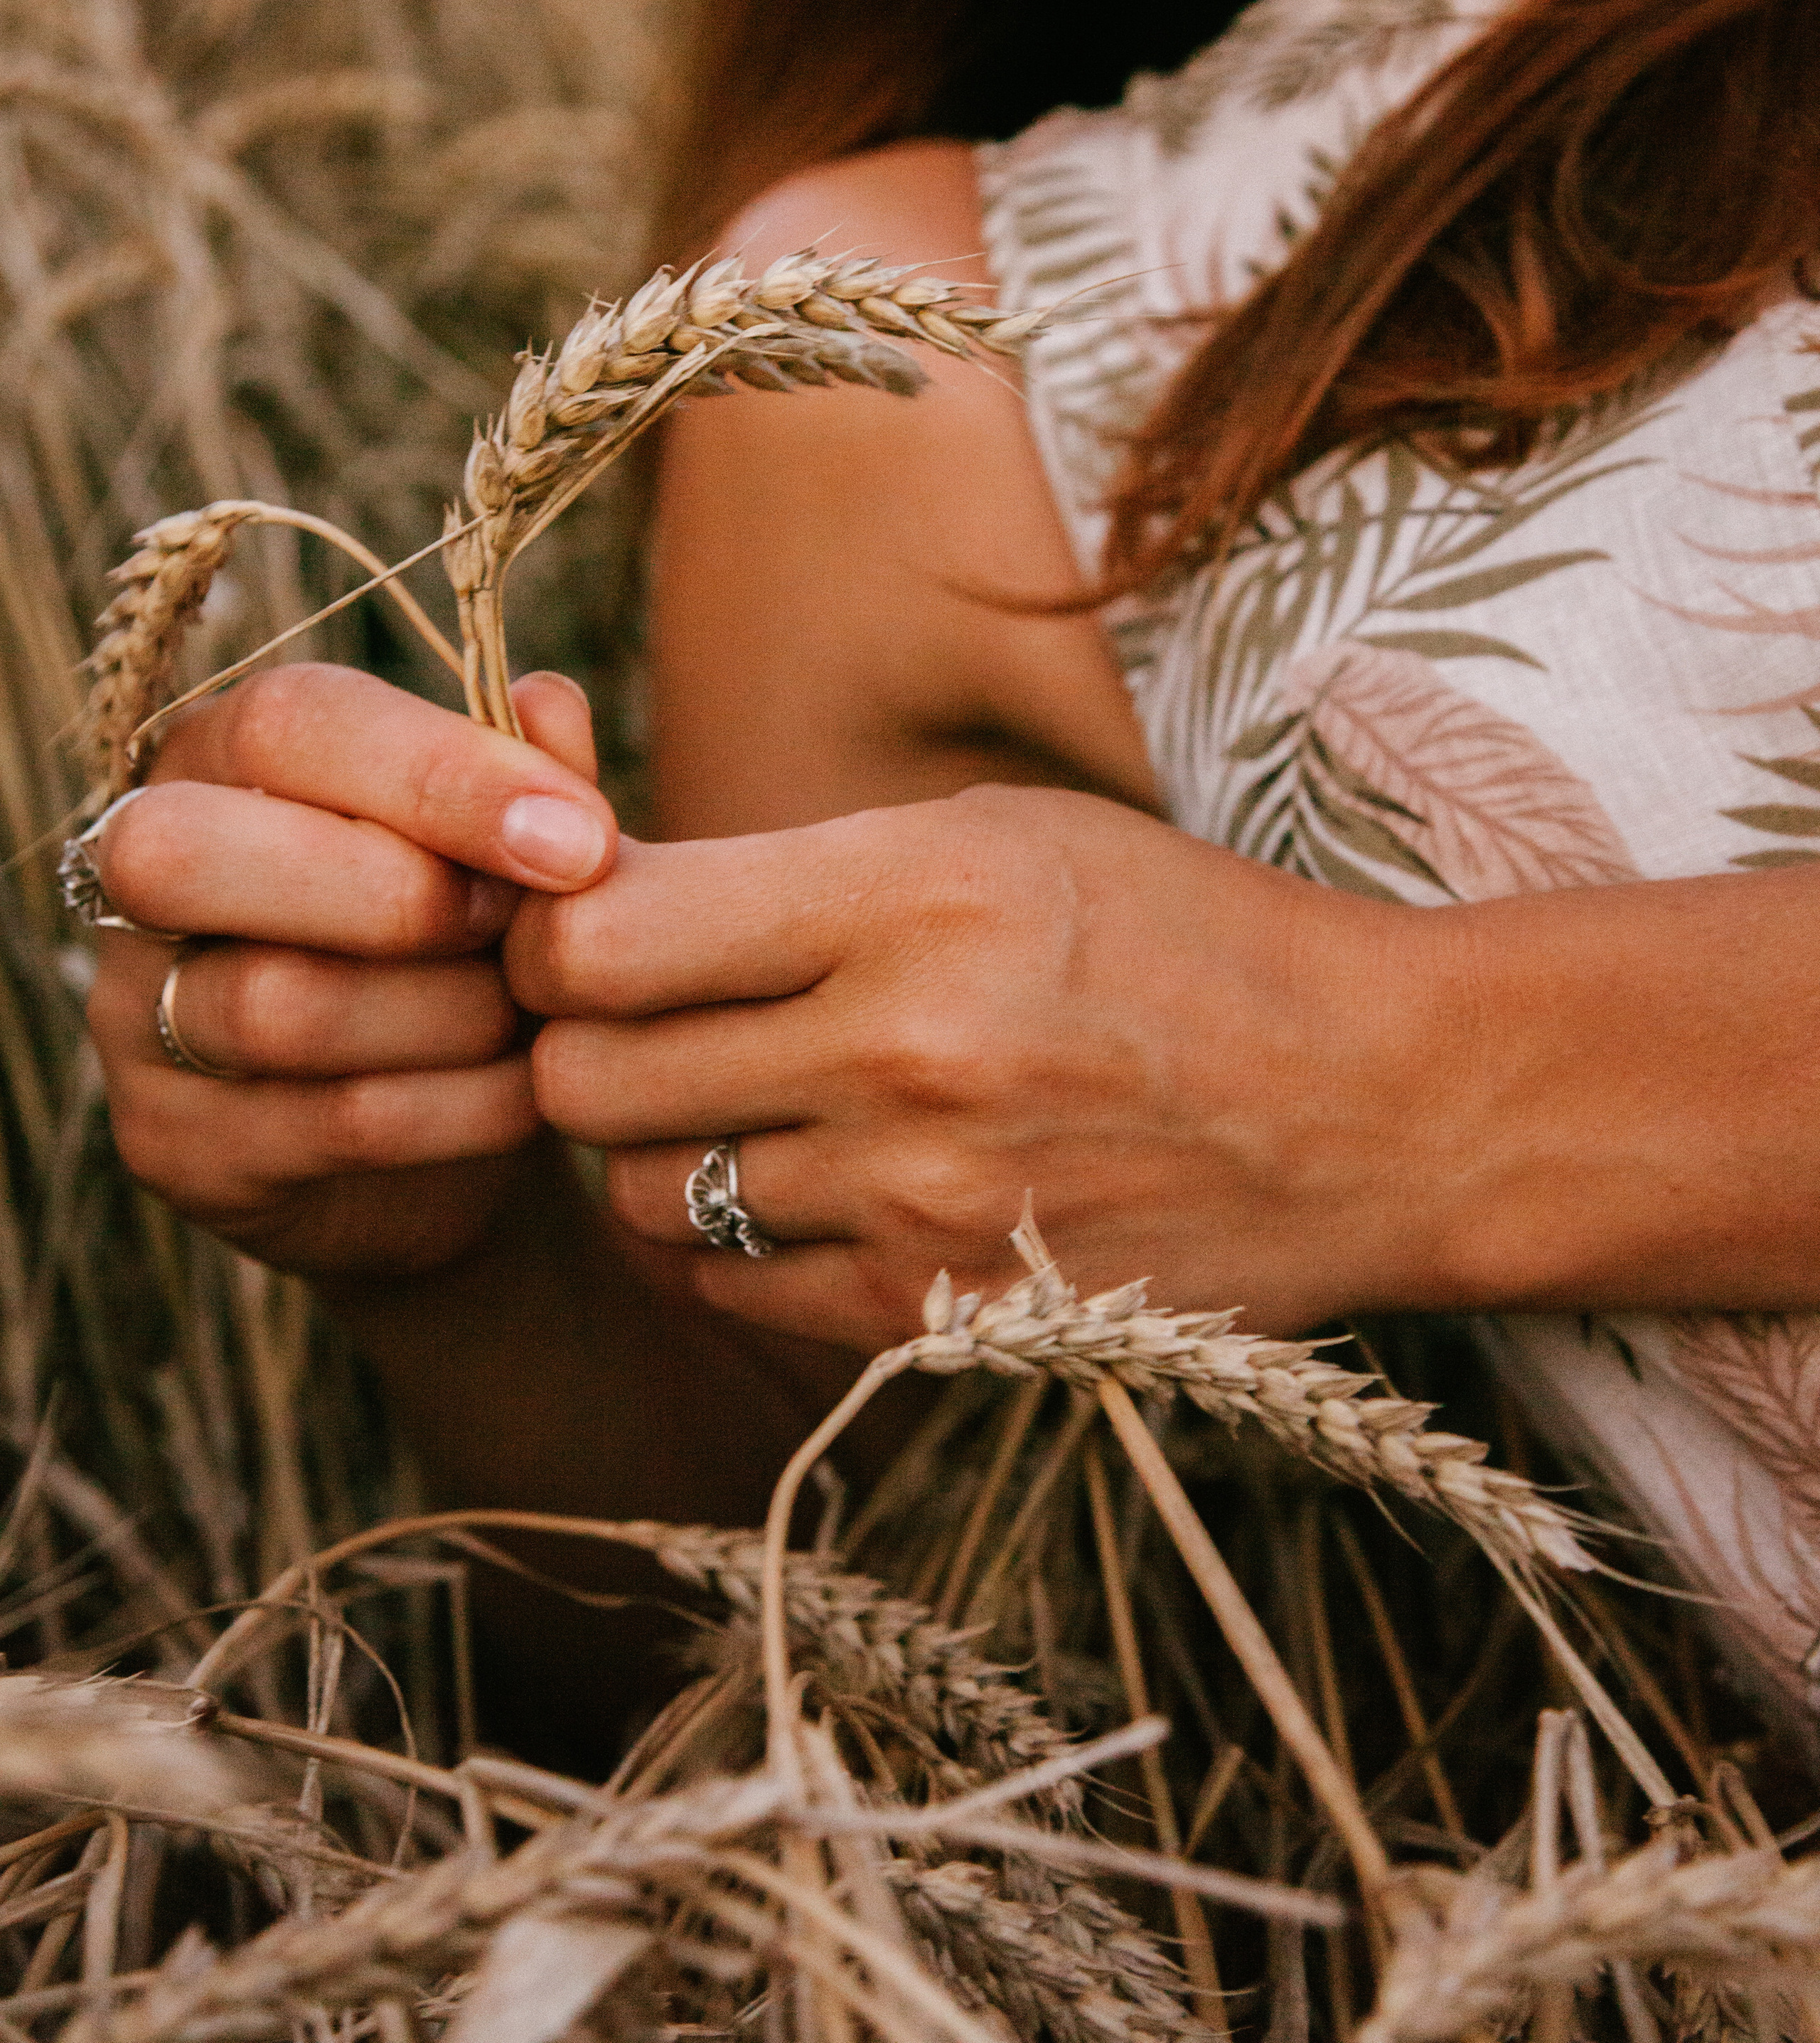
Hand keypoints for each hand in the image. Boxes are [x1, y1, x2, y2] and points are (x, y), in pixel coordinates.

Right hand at [86, 663, 617, 1278]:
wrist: (435, 1134)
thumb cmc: (464, 936)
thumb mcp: (498, 840)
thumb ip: (525, 766)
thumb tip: (550, 705)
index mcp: (219, 752)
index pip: (289, 721)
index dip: (441, 772)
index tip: (583, 836)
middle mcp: (139, 870)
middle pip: (192, 851)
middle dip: (397, 893)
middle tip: (517, 927)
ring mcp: (136, 1016)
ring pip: (272, 1006)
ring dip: (450, 1012)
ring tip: (534, 1013)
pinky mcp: (174, 1144)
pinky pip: (329, 1124)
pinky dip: (461, 1109)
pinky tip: (527, 1094)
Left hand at [506, 783, 1443, 1349]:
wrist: (1369, 1107)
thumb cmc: (1178, 936)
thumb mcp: (996, 836)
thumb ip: (792, 872)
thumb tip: (589, 903)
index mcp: (913, 894)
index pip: (604, 938)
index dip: (552, 935)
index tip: (583, 928)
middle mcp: (902, 1052)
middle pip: (586, 1080)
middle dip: (577, 1046)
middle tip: (634, 1021)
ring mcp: (922, 1200)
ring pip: (638, 1197)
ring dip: (651, 1149)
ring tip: (735, 1099)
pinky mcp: (944, 1313)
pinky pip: (726, 1286)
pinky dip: (724, 1240)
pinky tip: (802, 1181)